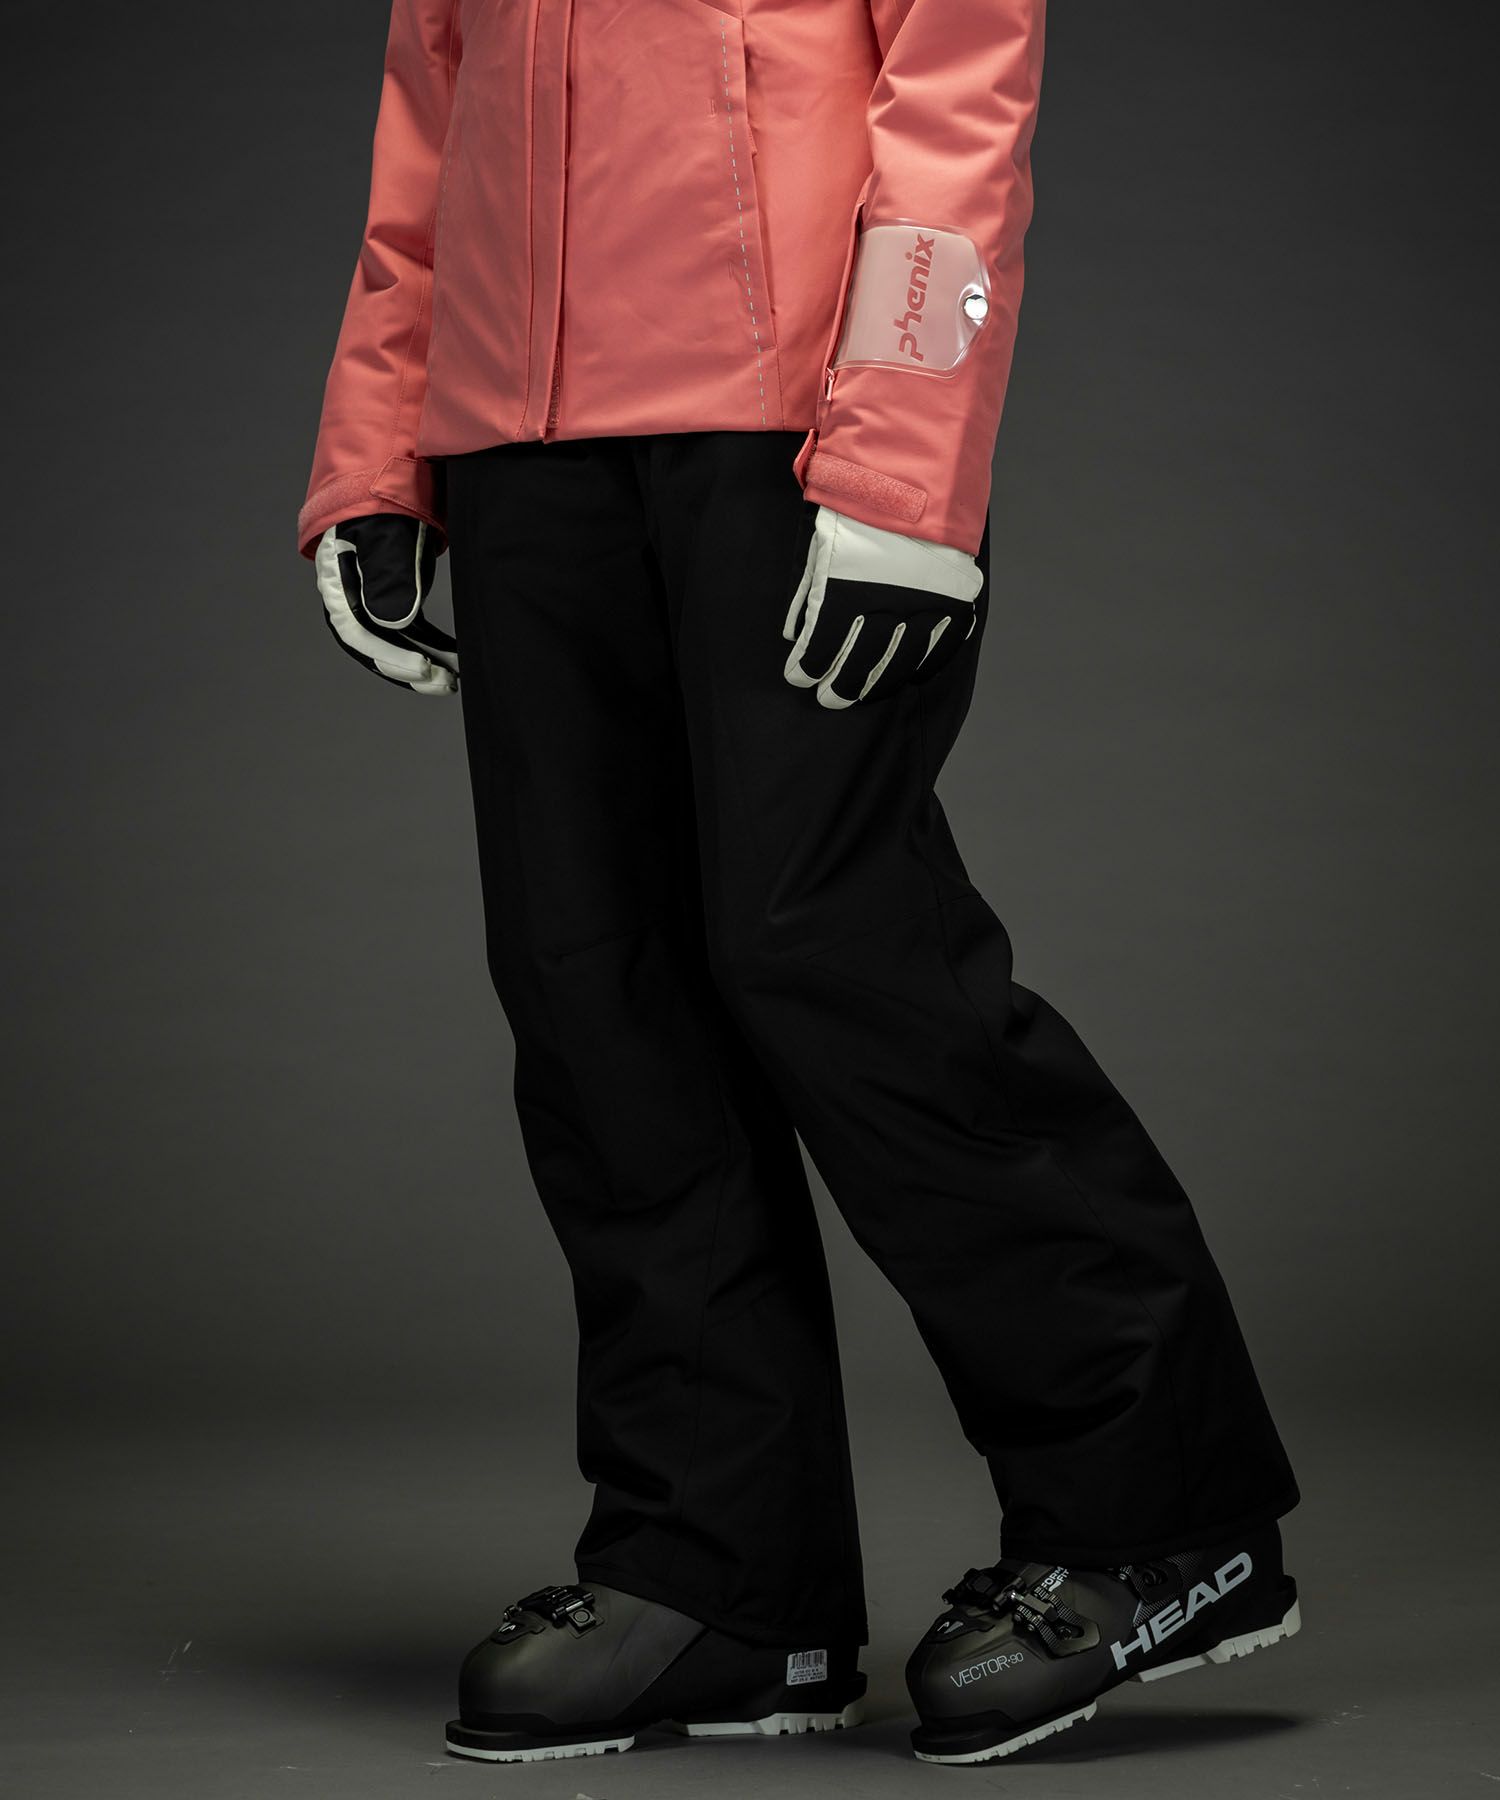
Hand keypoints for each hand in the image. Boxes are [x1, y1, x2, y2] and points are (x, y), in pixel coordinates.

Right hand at [315, 515, 459, 694]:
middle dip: (411, 668)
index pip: (356, 632)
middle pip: (376, 645)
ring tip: (455, 679)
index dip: (389, 656)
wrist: (393, 476)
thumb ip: (386, 576)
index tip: (422, 669)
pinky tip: (455, 658)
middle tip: (446, 683)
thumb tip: (390, 623)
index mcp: (338, 582)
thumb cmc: (382, 500)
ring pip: (398, 641)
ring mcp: (373, 599)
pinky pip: (413, 629)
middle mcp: (351, 597)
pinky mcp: (397, 596)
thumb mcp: (384, 533)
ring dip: (426, 661)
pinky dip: (433, 645)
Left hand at [783, 507, 984, 708]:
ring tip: (862, 694)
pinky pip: (941, 645)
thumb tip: (794, 634)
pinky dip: (924, 664)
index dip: (809, 668)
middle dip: (840, 685)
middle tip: (830, 698)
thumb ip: (810, 594)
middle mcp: (887, 604)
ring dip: (878, 683)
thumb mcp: (821, 546)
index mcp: (846, 590)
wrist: (914, 475)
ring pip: (900, 663)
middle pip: (861, 663)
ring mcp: (925, 604)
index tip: (800, 677)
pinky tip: (909, 675)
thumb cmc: (858, 509)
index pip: (823, 648)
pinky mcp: (954, 599)